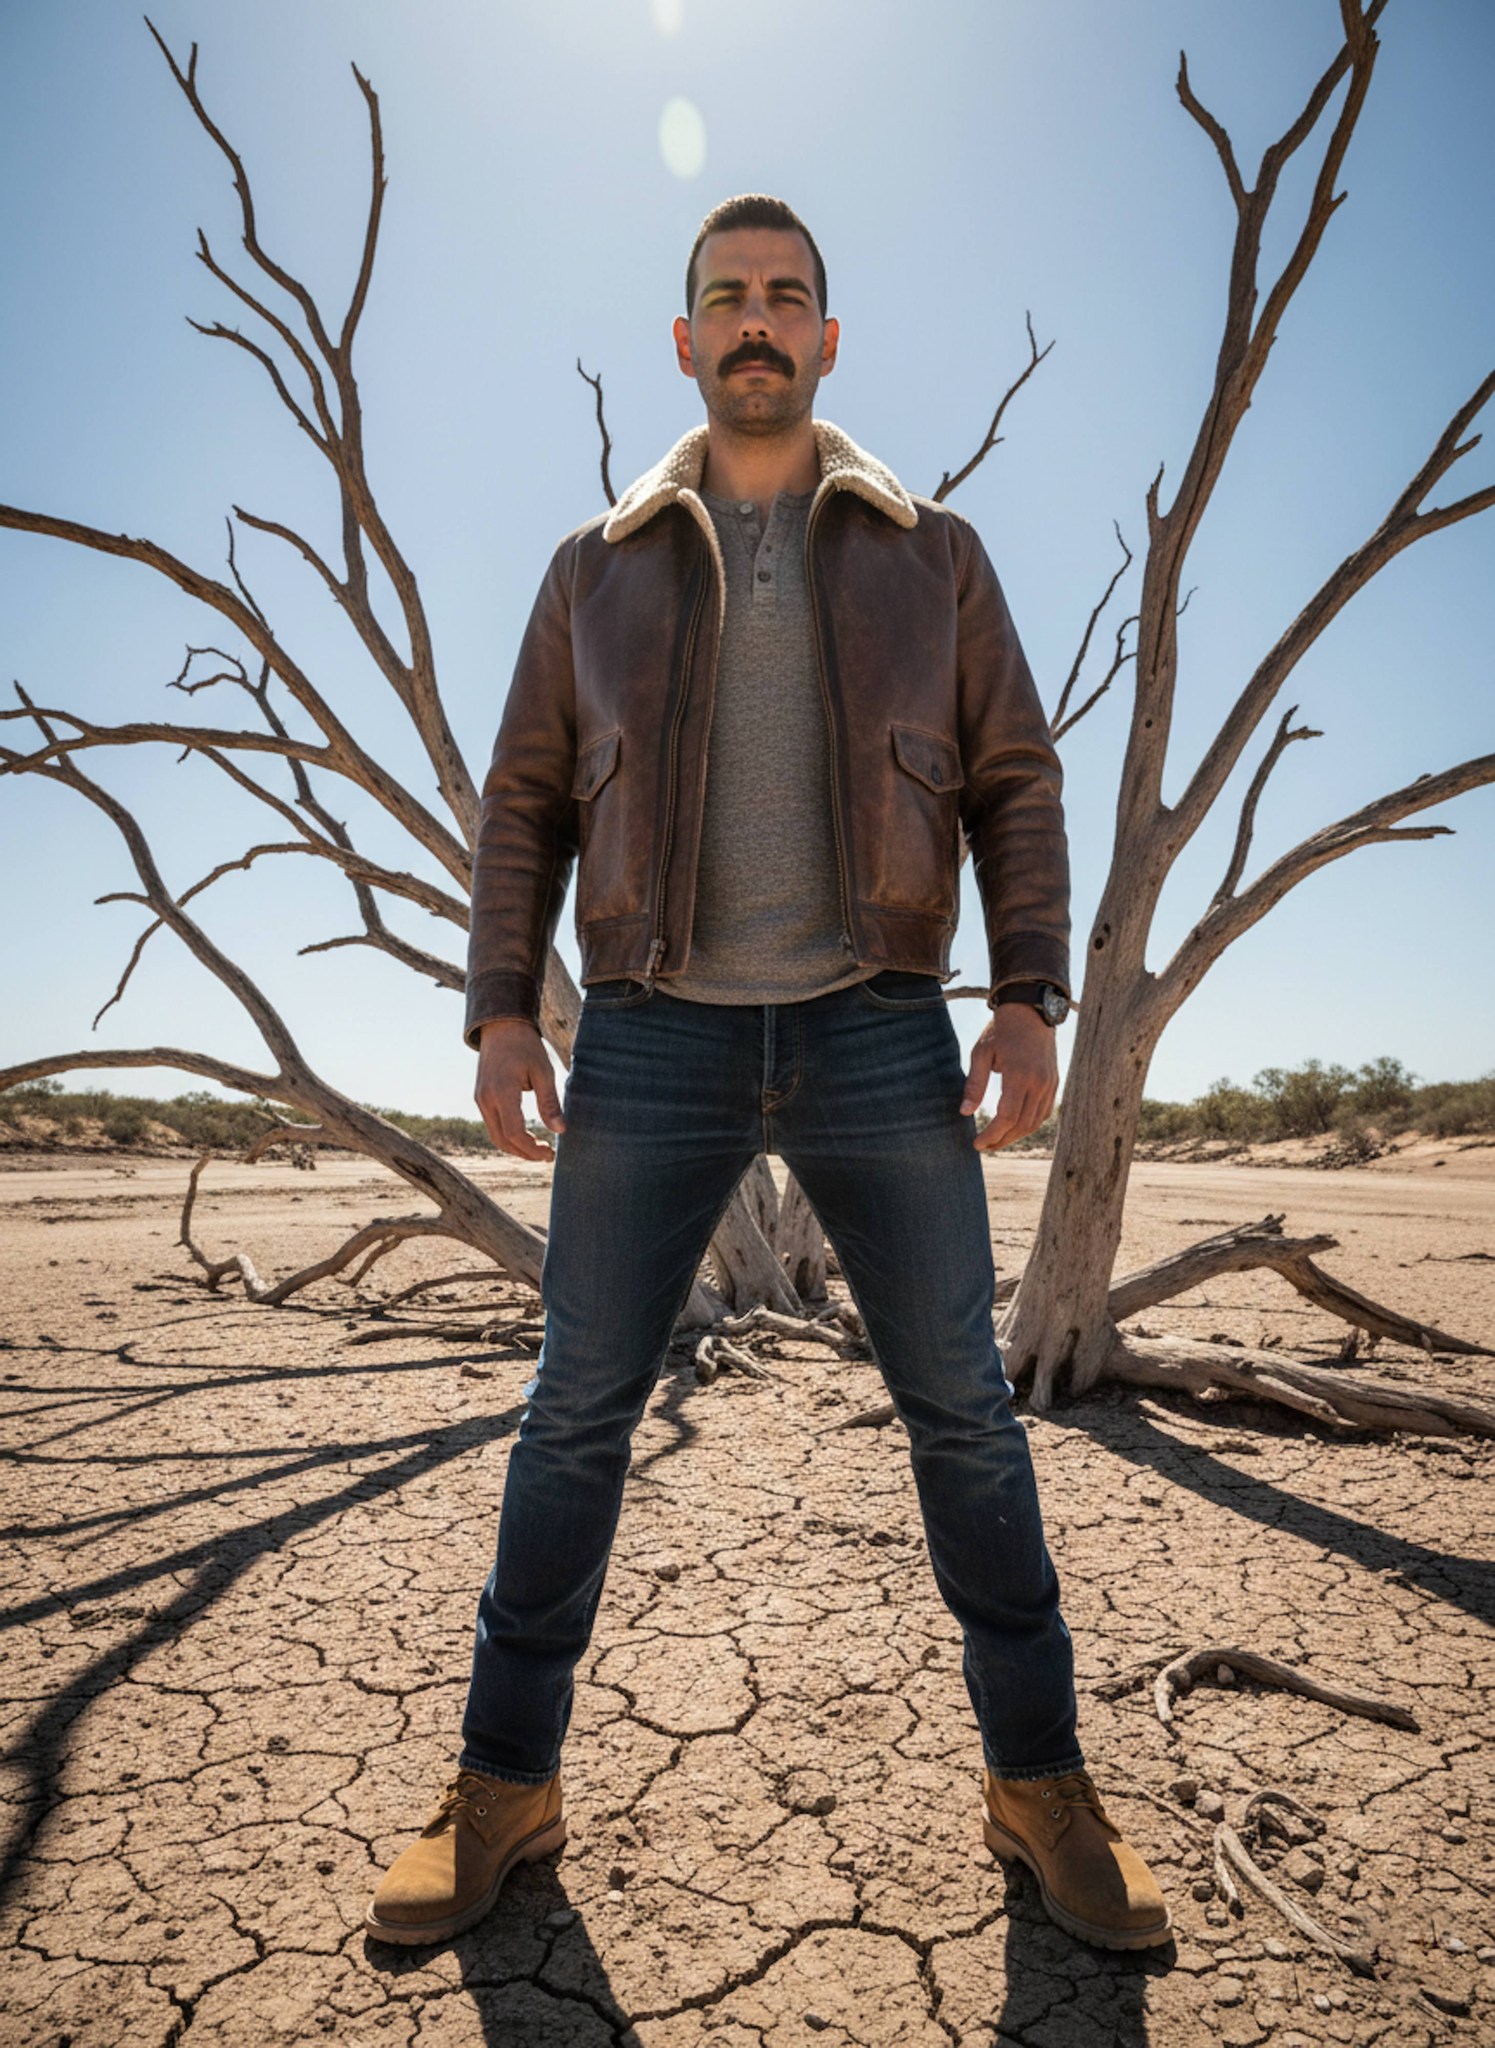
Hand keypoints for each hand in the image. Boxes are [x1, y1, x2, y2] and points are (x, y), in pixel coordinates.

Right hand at [474, 1018, 566, 1160]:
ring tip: (538, 1148)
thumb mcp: (543, 1072)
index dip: (532, 1149)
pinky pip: (493, 1125)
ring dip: (516, 1147)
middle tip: (547, 1155)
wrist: (501, 1026)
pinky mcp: (481, 1098)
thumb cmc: (525, 1046)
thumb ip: (549, 1103)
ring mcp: (480, 1099)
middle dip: (525, 1153)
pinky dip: (508, 1136)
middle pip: (502, 1140)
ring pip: (495, 1136)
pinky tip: (526, 1136)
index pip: (514, 1133)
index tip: (551, 1153)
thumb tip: (560, 1131)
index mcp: (501, 1093)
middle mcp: (485, 1099)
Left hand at [960, 1003, 1058, 1151]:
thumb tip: (964, 1112)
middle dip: (1002, 1140)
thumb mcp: (981, 1053)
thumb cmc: (1001, 1031)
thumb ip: (974, 1084)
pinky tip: (1014, 1128)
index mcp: (1020, 1075)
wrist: (1031, 1012)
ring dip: (1015, 1136)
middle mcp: (1039, 1083)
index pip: (1007, 1117)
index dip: (992, 1135)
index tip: (977, 1143)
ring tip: (996, 1140)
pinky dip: (1029, 1125)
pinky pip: (1044, 1112)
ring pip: (1035, 1122)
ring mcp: (1050, 1084)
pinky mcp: (1054, 1083)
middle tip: (984, 1147)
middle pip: (1022, 1125)